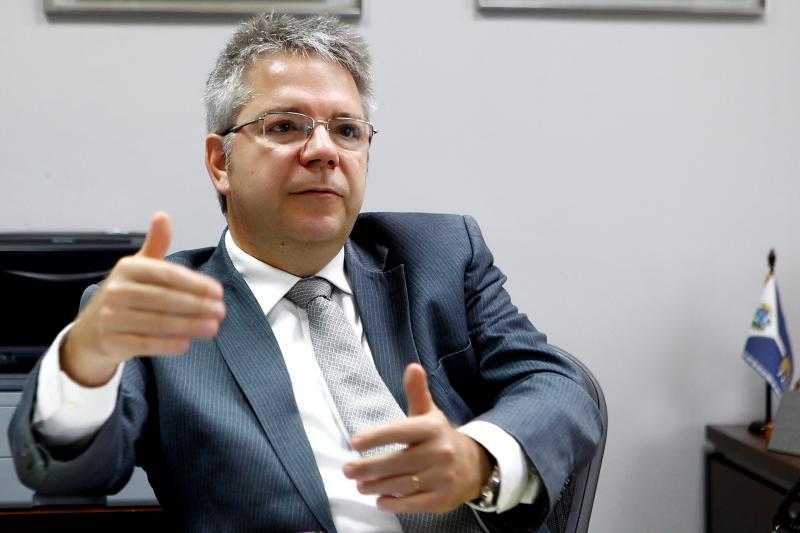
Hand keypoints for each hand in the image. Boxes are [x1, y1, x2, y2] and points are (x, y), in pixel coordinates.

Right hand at [61, 212, 225, 386]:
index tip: (218, 292)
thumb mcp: (139, 267)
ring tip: (212, 328)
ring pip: (157, 323)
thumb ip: (156, 244)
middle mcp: (116, 291)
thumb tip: (162, 215)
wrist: (92, 331)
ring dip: (188, 326)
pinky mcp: (112, 341)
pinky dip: (167, 344)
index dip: (195, 284)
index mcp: (128, 268)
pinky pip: (145, 343)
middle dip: (196, 306)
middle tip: (221, 312)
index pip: (167, 275)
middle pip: (164, 299)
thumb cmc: (125, 295)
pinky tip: (187, 343)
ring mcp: (111, 317)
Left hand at [343, 363, 491, 513]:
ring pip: (401, 485)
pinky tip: (380, 501)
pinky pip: (413, 504)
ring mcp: (441, 477)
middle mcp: (439, 452)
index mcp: (433, 429)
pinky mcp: (441, 499)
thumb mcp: (430, 414)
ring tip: (360, 485)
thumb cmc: (440, 438)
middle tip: (348, 470)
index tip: (354, 442)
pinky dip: (394, 504)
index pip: (401, 432)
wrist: (474, 466)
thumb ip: (417, 393)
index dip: (377, 437)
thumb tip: (412, 366)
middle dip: (368, 468)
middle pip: (397, 462)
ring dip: (376, 487)